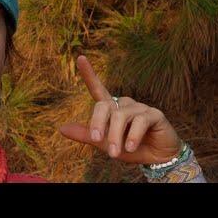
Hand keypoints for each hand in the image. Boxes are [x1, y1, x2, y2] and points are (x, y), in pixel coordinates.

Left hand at [59, 55, 182, 164]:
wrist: (156, 160)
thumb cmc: (128, 149)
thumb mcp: (105, 144)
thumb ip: (86, 135)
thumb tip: (61, 128)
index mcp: (111, 108)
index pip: (97, 88)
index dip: (89, 74)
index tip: (80, 57)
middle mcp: (124, 104)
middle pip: (104, 106)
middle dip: (98, 124)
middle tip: (97, 141)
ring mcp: (140, 107)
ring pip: (121, 116)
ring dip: (116, 136)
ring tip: (115, 153)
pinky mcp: (155, 114)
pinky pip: (140, 121)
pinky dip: (133, 136)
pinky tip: (130, 147)